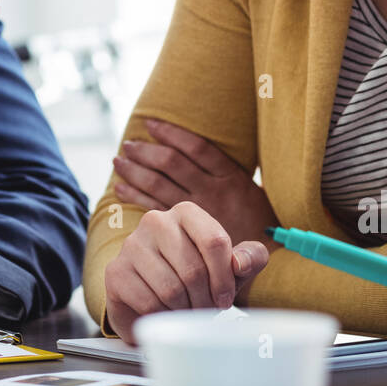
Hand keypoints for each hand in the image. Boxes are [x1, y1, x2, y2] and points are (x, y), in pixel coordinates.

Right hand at [104, 201, 269, 343]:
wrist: (152, 300)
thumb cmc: (195, 280)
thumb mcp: (231, 268)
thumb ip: (250, 259)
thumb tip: (240, 263)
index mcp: (185, 213)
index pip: (214, 241)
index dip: (224, 277)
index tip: (225, 297)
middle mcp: (155, 221)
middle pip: (193, 269)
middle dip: (205, 299)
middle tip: (204, 308)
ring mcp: (131, 245)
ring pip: (171, 289)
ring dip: (185, 310)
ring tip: (186, 309)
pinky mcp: (116, 272)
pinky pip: (150, 303)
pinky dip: (163, 316)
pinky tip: (164, 312)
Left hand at [113, 118, 279, 250]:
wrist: (267, 262)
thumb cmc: (260, 225)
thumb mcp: (252, 192)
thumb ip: (227, 173)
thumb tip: (199, 150)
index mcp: (231, 178)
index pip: (197, 147)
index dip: (172, 133)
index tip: (151, 124)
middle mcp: (213, 191)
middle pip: (172, 163)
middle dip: (147, 151)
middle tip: (128, 144)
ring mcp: (198, 212)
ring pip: (159, 183)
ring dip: (135, 170)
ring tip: (119, 161)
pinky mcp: (186, 231)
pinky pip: (154, 208)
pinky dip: (134, 196)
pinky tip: (120, 188)